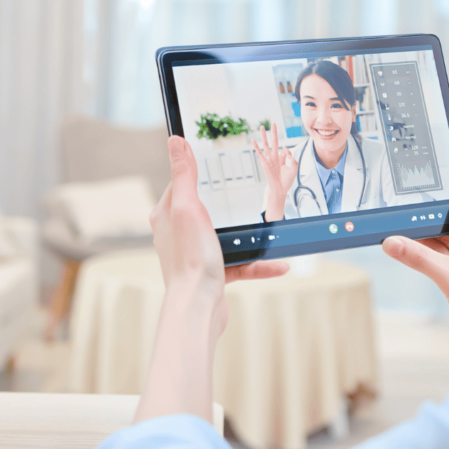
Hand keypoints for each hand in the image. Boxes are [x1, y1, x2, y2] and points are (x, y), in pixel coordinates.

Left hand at [136, 136, 288, 423]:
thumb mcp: (188, 207)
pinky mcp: (214, 275)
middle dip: (232, 204)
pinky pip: (241, 264)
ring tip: (274, 229)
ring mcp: (197, 256)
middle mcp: (179, 235)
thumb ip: (184, 174)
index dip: (199, 172)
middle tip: (253, 193)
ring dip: (253, 236)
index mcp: (168, 216)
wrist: (198, 308)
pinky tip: (280, 264)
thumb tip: (175, 140)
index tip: (219, 162)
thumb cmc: (190, 259)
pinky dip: (260, 263)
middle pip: (208, 210)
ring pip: (229, 238)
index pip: (182, 184)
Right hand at [252, 124, 297, 221]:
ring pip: (266, 145)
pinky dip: (256, 146)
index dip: (288, 152)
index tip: (289, 159)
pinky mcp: (264, 163)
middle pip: (274, 142)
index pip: (285, 149)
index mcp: (283, 158)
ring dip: (264, 136)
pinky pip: (260, 153)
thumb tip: (287, 151)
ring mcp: (269, 159)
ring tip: (262, 127)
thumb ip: (293, 159)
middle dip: (274, 133)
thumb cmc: (287, 180)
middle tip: (274, 123)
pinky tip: (253, 140)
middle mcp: (275, 156)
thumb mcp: (294, 169)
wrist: (280, 189)